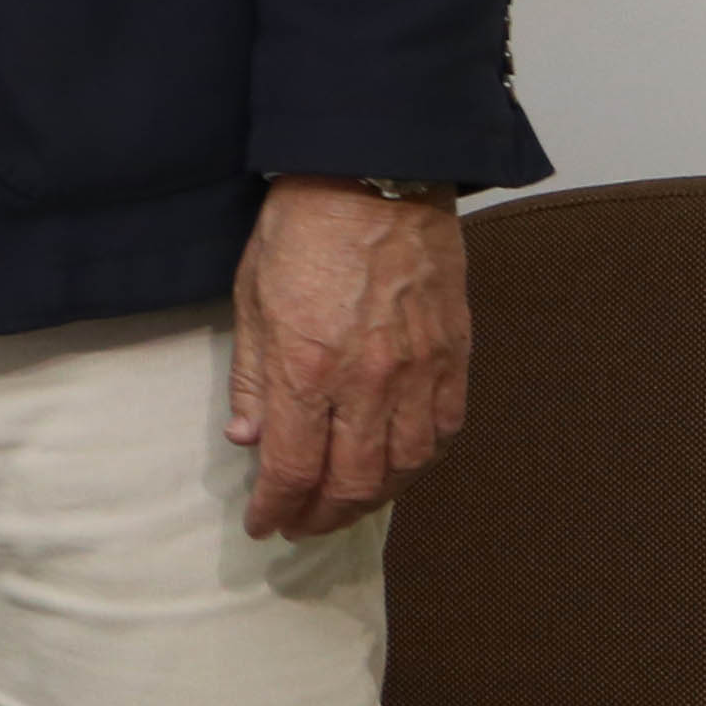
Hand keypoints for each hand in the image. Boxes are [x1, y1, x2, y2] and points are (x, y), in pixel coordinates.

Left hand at [225, 179, 471, 539]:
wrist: (374, 179)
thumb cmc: (301, 231)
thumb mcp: (251, 301)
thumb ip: (254, 379)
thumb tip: (250, 440)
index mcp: (308, 369)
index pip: (292, 467)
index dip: (277, 507)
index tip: (265, 525)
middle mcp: (369, 382)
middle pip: (352, 482)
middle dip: (323, 516)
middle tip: (302, 525)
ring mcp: (420, 372)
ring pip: (404, 467)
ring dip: (373, 499)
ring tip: (345, 506)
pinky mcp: (455, 356)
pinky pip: (444, 431)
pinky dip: (419, 462)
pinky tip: (399, 468)